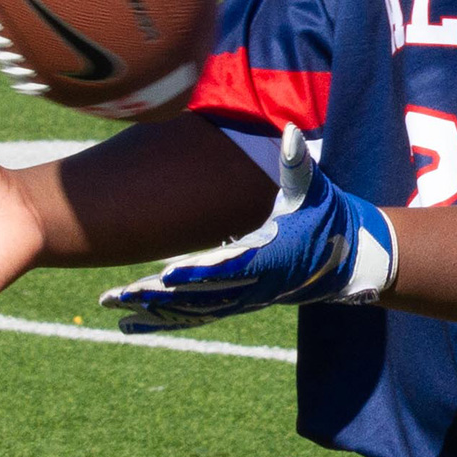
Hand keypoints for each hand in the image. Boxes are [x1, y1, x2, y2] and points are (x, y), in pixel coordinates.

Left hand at [101, 127, 393, 331]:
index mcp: (269, 256)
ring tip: (111, 306)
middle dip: (157, 297)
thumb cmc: (327, 219)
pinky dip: (163, 321)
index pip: (228, 267)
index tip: (166, 275)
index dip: (198, 273)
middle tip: (116, 295)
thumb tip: (289, 132)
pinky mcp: (236, 303)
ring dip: (151, 311)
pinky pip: (195, 316)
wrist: (345, 259)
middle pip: (199, 296)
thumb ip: (297, 163)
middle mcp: (252, 285)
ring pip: (191, 311)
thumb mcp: (315, 190)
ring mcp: (242, 298)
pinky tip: (131, 324)